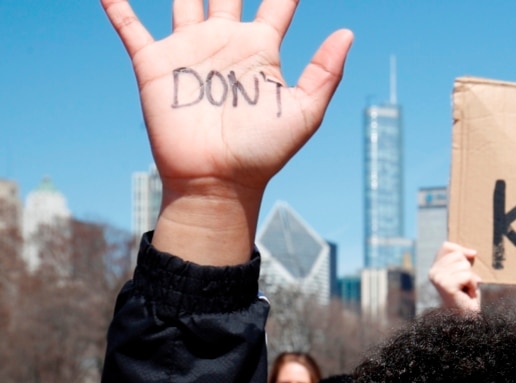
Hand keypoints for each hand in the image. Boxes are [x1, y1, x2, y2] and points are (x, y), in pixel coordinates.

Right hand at [101, 0, 351, 264]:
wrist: (218, 180)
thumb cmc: (264, 152)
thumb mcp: (305, 112)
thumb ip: (324, 71)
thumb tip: (348, 32)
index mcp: (261, 51)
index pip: (277, 4)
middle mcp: (225, 43)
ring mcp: (190, 50)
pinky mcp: (155, 64)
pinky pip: (130, 25)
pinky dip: (117, 4)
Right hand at [428, 242, 481, 312]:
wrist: (467, 316)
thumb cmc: (467, 294)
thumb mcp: (465, 271)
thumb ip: (463, 257)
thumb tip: (473, 252)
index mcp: (434, 268)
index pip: (447, 246)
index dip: (461, 252)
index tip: (465, 268)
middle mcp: (432, 272)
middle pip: (458, 255)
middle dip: (467, 269)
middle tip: (464, 284)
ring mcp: (437, 279)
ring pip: (464, 265)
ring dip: (471, 279)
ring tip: (466, 290)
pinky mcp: (446, 286)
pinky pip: (467, 276)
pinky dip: (472, 285)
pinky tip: (467, 293)